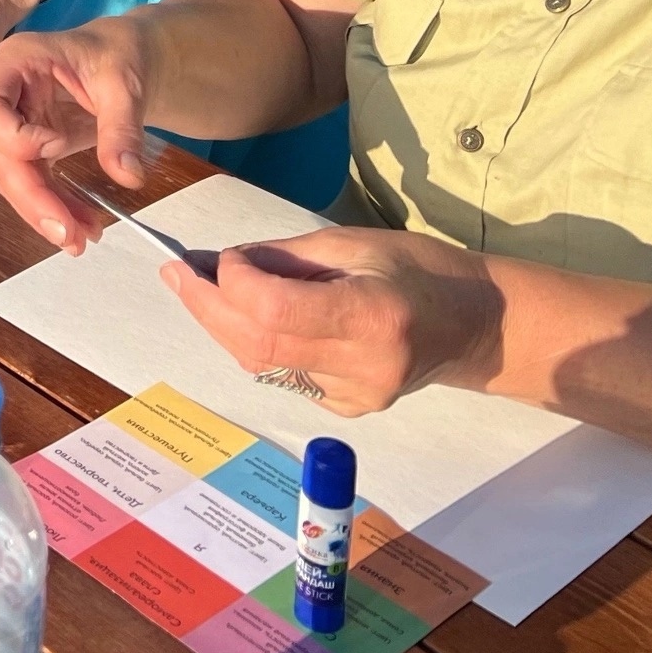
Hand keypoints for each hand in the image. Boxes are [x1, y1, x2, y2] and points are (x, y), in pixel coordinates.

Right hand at [0, 15, 155, 249]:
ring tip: (82, 239)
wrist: (128, 57)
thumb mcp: (126, 84)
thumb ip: (122, 128)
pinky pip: (35, 181)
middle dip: (31, 196)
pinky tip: (83, 226)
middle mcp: (7, 94)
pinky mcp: (34, 145)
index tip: (58, 145)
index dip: (12, 136)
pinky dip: (57, 206)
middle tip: (69, 234)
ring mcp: (17, 122)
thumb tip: (128, 177)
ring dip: (43, 211)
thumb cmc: (121, 54)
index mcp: (17, 62)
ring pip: (13, 175)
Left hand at [162, 228, 502, 417]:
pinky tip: (247, 316)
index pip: (275, 311)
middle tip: (177, 273)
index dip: (234, 283)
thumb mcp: (354, 244)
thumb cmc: (420, 270)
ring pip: (261, 364)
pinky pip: (281, 375)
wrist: (474, 324)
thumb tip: (220, 263)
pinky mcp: (348, 409)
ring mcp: (356, 397)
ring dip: (223, 326)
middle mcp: (363, 367)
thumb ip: (285, 258)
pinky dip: (254, 343)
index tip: (219, 257)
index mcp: (372, 317)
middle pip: (257, 345)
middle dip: (207, 306)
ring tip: (202, 287)